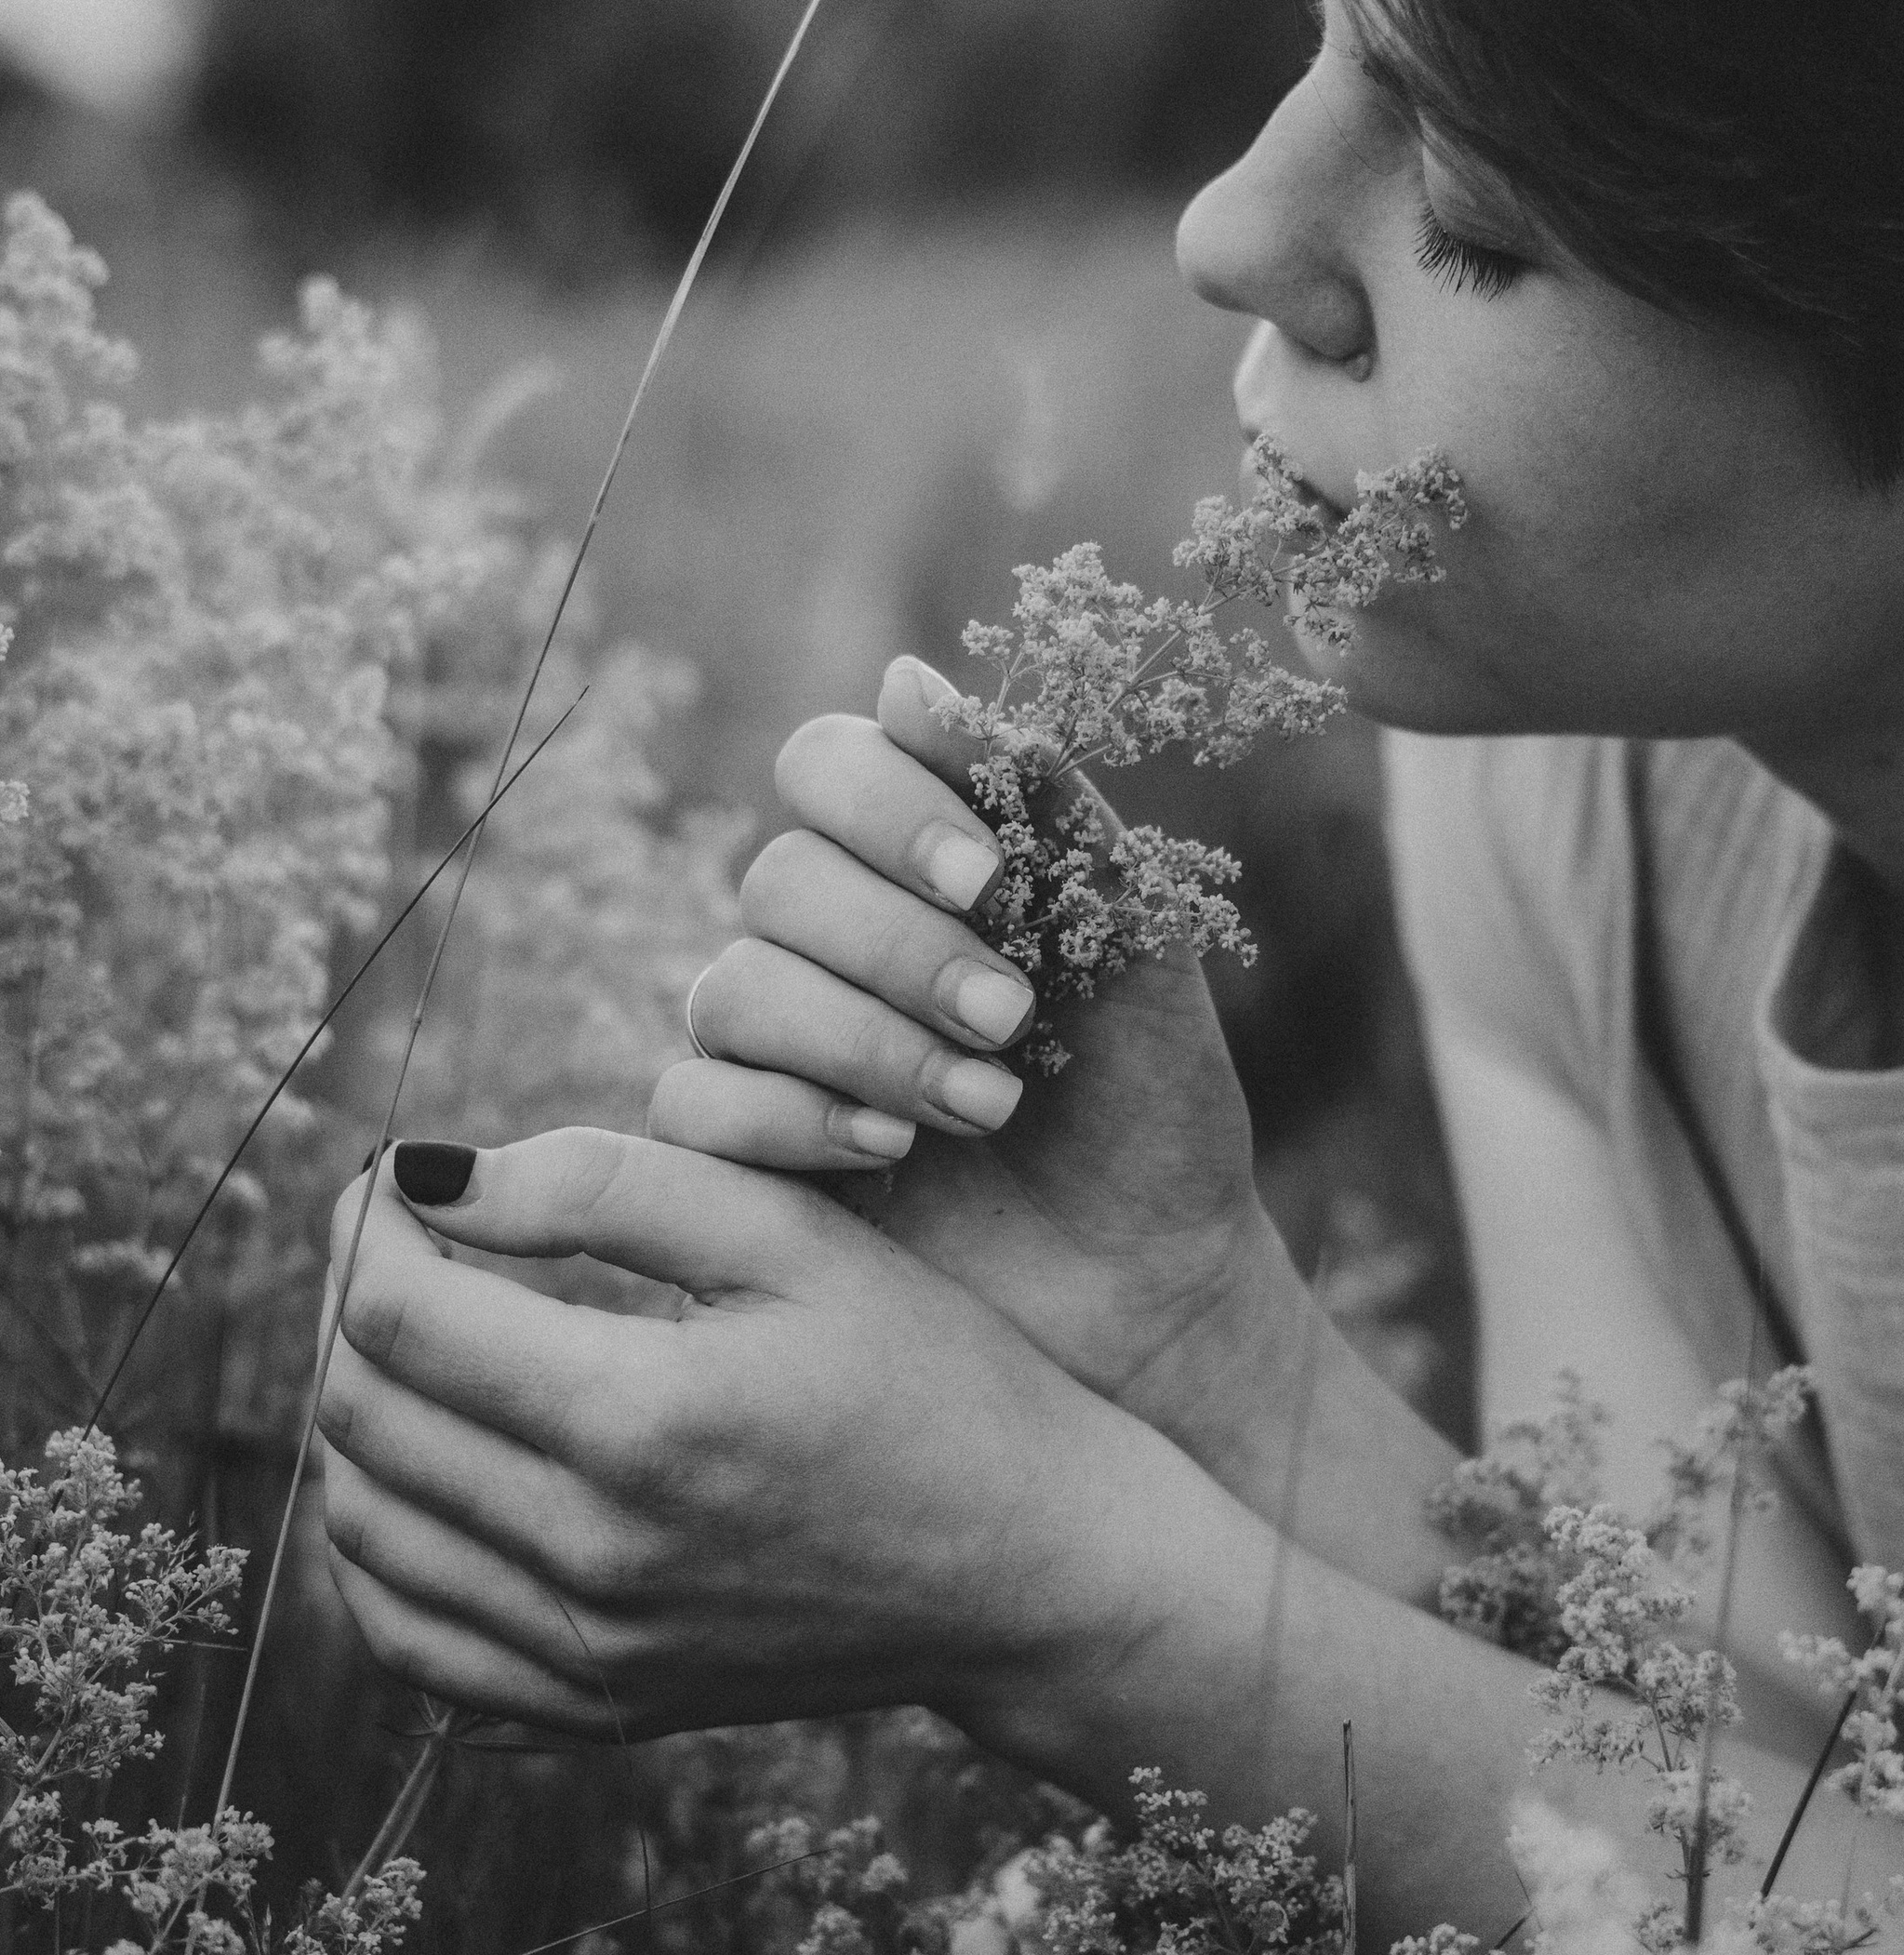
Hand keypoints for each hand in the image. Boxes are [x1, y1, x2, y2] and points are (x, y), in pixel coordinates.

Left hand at [316, 1130, 1122, 1739]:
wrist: (1032, 1570)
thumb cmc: (931, 1377)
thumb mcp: (798, 1239)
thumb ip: (608, 1184)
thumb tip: (426, 1171)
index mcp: (645, 1419)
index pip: (401, 1316)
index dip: (369, 1227)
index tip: (396, 1177)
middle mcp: (597, 1553)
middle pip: (364, 1418)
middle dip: (353, 1305)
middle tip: (402, 1244)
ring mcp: (592, 1648)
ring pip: (366, 1530)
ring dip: (356, 1421)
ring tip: (419, 1347)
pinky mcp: (600, 1705)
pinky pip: (411, 1642)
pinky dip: (379, 1553)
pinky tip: (424, 1477)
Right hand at [647, 657, 1307, 1460]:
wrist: (1157, 1282)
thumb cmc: (1153, 1103)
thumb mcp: (1133, 943)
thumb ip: (1038, 803)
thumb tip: (902, 673)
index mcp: (911, 863)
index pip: (825, 765)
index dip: (888, 810)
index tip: (990, 882)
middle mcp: (823, 942)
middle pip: (778, 884)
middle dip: (898, 951)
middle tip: (1013, 1020)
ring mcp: (772, 1049)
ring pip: (732, 991)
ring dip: (864, 1043)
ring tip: (989, 1106)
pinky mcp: (740, 1157)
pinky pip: (694, 1103)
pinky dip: (792, 1119)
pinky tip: (893, 1153)